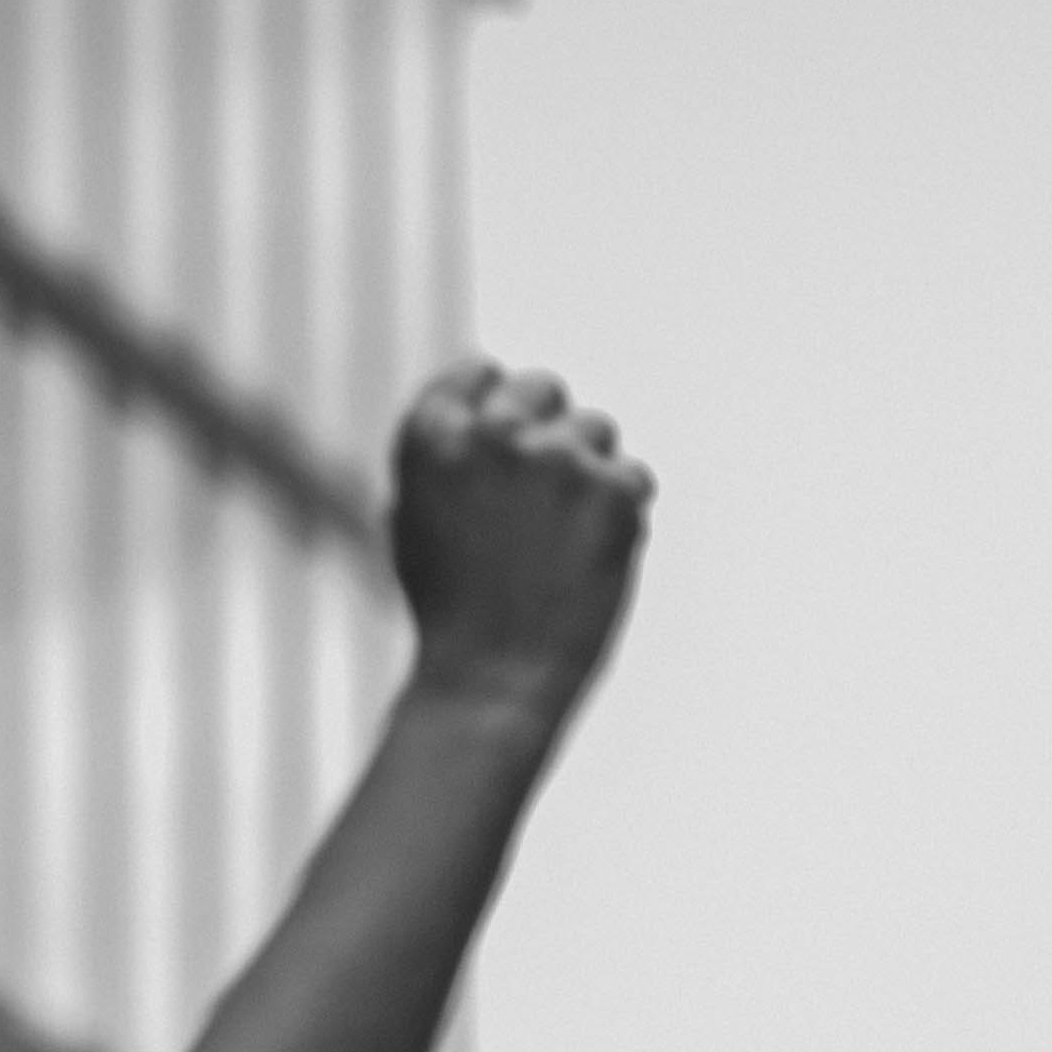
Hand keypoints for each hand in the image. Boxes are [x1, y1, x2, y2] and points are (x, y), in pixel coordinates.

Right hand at [391, 362, 651, 721]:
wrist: (492, 679)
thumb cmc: (451, 606)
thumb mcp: (417, 513)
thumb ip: (450, 450)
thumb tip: (489, 393)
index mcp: (434, 430)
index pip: (481, 371)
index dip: (495, 411)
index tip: (501, 455)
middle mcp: (495, 432)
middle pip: (544, 388)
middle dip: (546, 431)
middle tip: (541, 499)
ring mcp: (558, 458)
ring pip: (595, 431)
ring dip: (588, 474)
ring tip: (560, 541)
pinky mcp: (612, 492)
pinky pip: (633, 478)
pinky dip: (622, 515)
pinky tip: (591, 559)